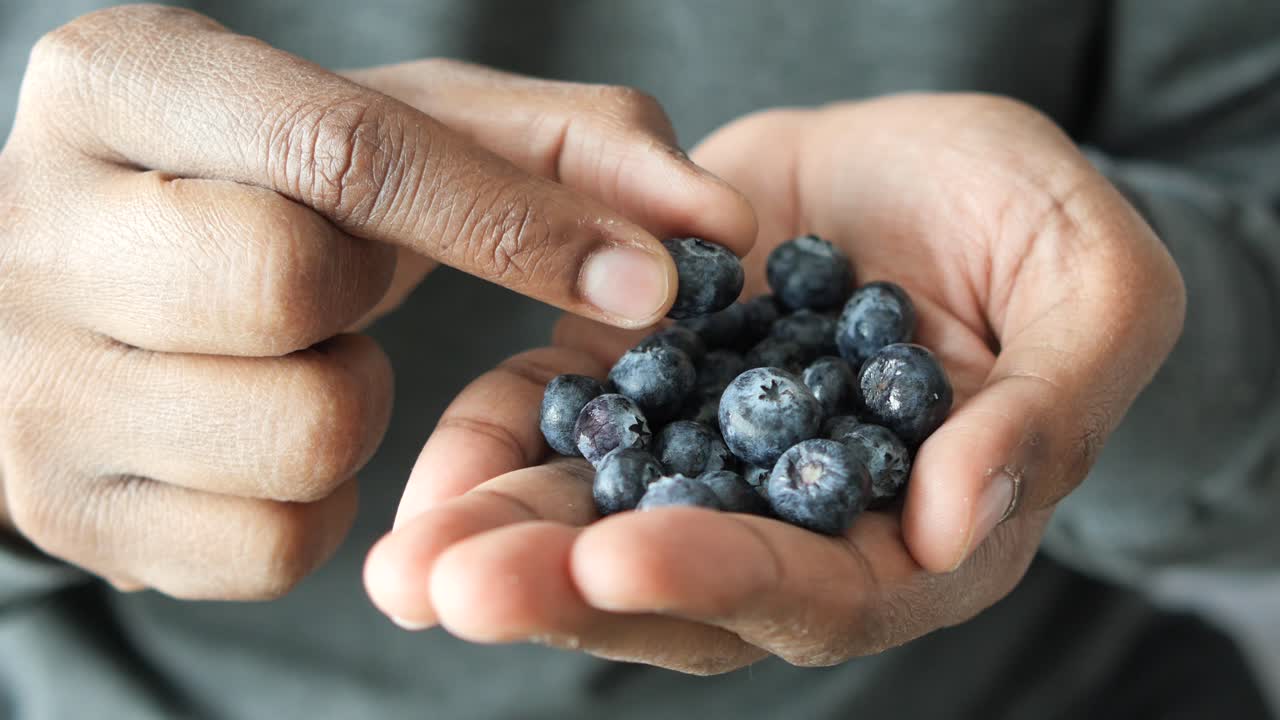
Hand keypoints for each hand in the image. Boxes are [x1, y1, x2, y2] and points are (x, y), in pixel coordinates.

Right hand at [0, 5, 752, 597]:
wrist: (99, 289)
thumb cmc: (278, 186)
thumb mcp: (403, 125)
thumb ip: (571, 148)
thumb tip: (723, 224)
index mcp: (126, 83)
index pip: (341, 152)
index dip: (510, 223)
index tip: (649, 285)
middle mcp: (36, 227)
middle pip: (292, 289)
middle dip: (375, 302)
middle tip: (346, 286)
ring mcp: (32, 386)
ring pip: (300, 435)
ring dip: (354, 405)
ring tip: (298, 356)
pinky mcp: (66, 511)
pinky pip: (275, 546)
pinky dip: (319, 502)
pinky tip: (270, 435)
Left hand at [368, 94, 1185, 671]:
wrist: (937, 163)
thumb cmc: (1040, 224)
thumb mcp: (1093, 288)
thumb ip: (1050, 407)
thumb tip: (960, 524)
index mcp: (917, 531)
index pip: (822, 590)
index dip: (723, 579)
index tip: (617, 557)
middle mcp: (797, 521)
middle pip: (681, 588)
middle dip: (566, 591)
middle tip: (454, 590)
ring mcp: (709, 456)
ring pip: (600, 527)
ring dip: (502, 549)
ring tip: (401, 568)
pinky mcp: (644, 382)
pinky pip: (565, 430)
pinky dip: (497, 457)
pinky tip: (425, 484)